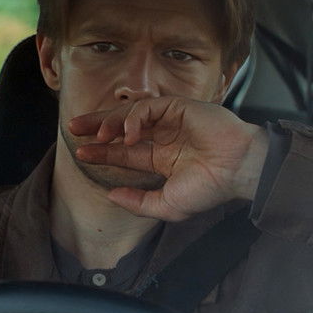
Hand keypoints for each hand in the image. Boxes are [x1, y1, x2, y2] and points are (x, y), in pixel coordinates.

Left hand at [67, 97, 268, 220]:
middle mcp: (165, 137)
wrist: (239, 171)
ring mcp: (172, 120)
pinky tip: (128, 135)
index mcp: (162, 158)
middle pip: (122, 126)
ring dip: (110, 122)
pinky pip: (148, 107)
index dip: (102, 151)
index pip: (124, 151)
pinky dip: (134, 118)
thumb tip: (111, 195)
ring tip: (96, 135)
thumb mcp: (167, 204)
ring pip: (131, 114)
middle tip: (73, 128)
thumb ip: (138, 202)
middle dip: (97, 126)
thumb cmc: (210, 188)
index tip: (81, 152)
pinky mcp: (179, 107)